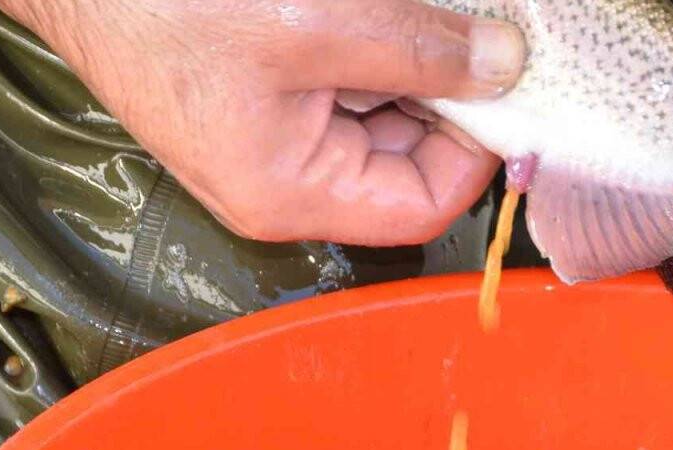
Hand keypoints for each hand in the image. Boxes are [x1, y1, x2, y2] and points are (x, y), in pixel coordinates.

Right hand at [0, 0, 524, 244]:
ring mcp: (270, 144)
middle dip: (447, 101)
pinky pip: (342, 90)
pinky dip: (371, 53)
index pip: (423, 207)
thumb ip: (421, 51)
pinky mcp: (260, 103)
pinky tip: (372, 14)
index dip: (477, 153)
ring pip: (378, 121)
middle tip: (473, 35)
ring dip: (411, 69)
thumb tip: (504, 67)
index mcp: (293, 193)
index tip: (504, 87)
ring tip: (414, 16)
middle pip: (405, 166)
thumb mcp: (317, 23)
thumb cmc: (168, 6)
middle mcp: (284, 185)